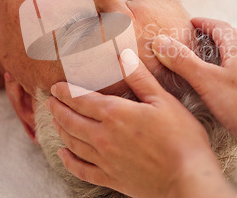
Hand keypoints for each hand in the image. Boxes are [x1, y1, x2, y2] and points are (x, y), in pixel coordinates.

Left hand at [45, 49, 234, 197]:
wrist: (187, 179)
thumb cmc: (181, 138)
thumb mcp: (163, 100)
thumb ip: (139, 78)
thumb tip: (123, 55)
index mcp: (115, 114)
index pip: (81, 99)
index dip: (65, 92)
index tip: (55, 87)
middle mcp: (103, 137)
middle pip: (71, 120)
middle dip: (57, 109)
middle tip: (49, 101)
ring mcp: (105, 160)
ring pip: (72, 142)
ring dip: (60, 130)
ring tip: (55, 121)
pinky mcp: (111, 178)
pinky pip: (81, 170)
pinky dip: (68, 161)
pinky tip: (63, 155)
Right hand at [152, 17, 236, 145]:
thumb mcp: (205, 81)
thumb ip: (182, 60)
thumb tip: (162, 42)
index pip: (219, 26)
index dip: (204, 23)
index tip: (192, 22)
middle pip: (233, 37)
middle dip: (216, 34)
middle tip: (201, 37)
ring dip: (229, 50)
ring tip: (215, 57)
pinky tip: (235, 79)